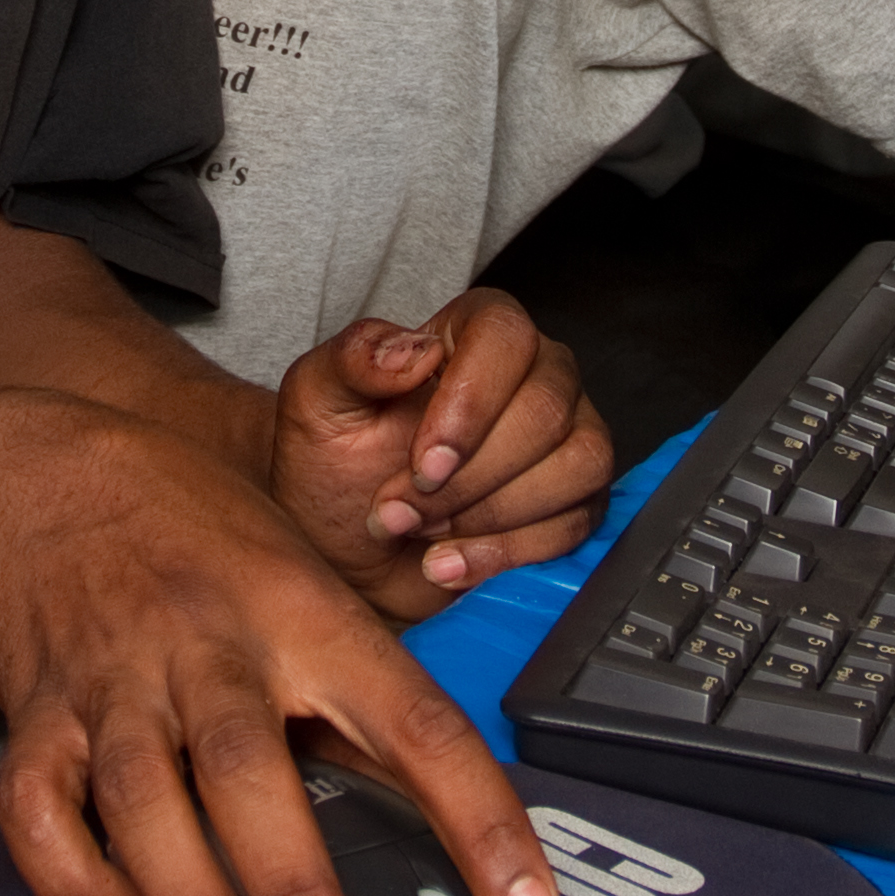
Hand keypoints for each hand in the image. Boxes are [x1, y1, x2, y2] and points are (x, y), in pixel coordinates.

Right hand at [0, 392, 559, 895]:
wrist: (45, 468)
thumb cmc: (200, 537)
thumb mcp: (303, 582)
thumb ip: (354, 696)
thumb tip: (434, 822)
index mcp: (304, 612)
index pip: (416, 719)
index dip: (480, 820)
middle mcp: (208, 643)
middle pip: (249, 768)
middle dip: (296, 891)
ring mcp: (113, 679)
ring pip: (142, 799)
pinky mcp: (33, 714)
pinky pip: (39, 811)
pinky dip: (77, 883)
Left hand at [268, 288, 613, 615]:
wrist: (348, 551)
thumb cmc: (335, 469)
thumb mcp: (315, 406)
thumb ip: (351, 361)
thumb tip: (411, 350)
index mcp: (473, 332)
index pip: (506, 335)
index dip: (472, 403)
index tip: (423, 464)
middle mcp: (535, 373)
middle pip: (546, 410)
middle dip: (469, 480)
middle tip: (399, 513)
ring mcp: (567, 435)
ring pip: (579, 464)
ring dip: (495, 515)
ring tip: (425, 536)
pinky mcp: (577, 499)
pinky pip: (578, 521)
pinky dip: (510, 553)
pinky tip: (451, 563)